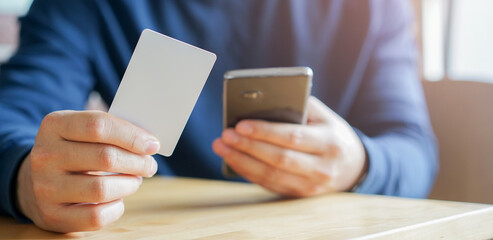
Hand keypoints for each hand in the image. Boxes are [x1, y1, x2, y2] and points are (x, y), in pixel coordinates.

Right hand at [16, 111, 159, 232]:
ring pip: (101, 189)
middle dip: (137, 162)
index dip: (132, 136)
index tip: (152, 145)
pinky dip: (116, 208)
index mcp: (54, 126)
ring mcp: (45, 187)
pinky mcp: (52, 215)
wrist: (35, 181)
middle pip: (105, 157)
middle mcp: (45, 155)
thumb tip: (150, 143)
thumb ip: (112, 130)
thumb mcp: (82, 131)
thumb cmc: (74, 151)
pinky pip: (95, 216)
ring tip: (135, 180)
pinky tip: (118, 199)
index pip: (98, 126)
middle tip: (149, 165)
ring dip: (129, 185)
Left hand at [213, 96, 366, 196]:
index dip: (264, 132)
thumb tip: (260, 103)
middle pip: (278, 159)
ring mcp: (311, 186)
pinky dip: (248, 172)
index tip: (240, 124)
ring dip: (242, 161)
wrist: (353, 166)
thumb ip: (298, 107)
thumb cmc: (331, 133)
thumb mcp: (323, 116)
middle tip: (225, 135)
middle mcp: (322, 168)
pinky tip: (233, 159)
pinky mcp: (299, 195)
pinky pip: (269, 184)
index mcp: (329, 143)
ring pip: (271, 176)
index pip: (292, 137)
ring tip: (222, 147)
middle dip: (247, 146)